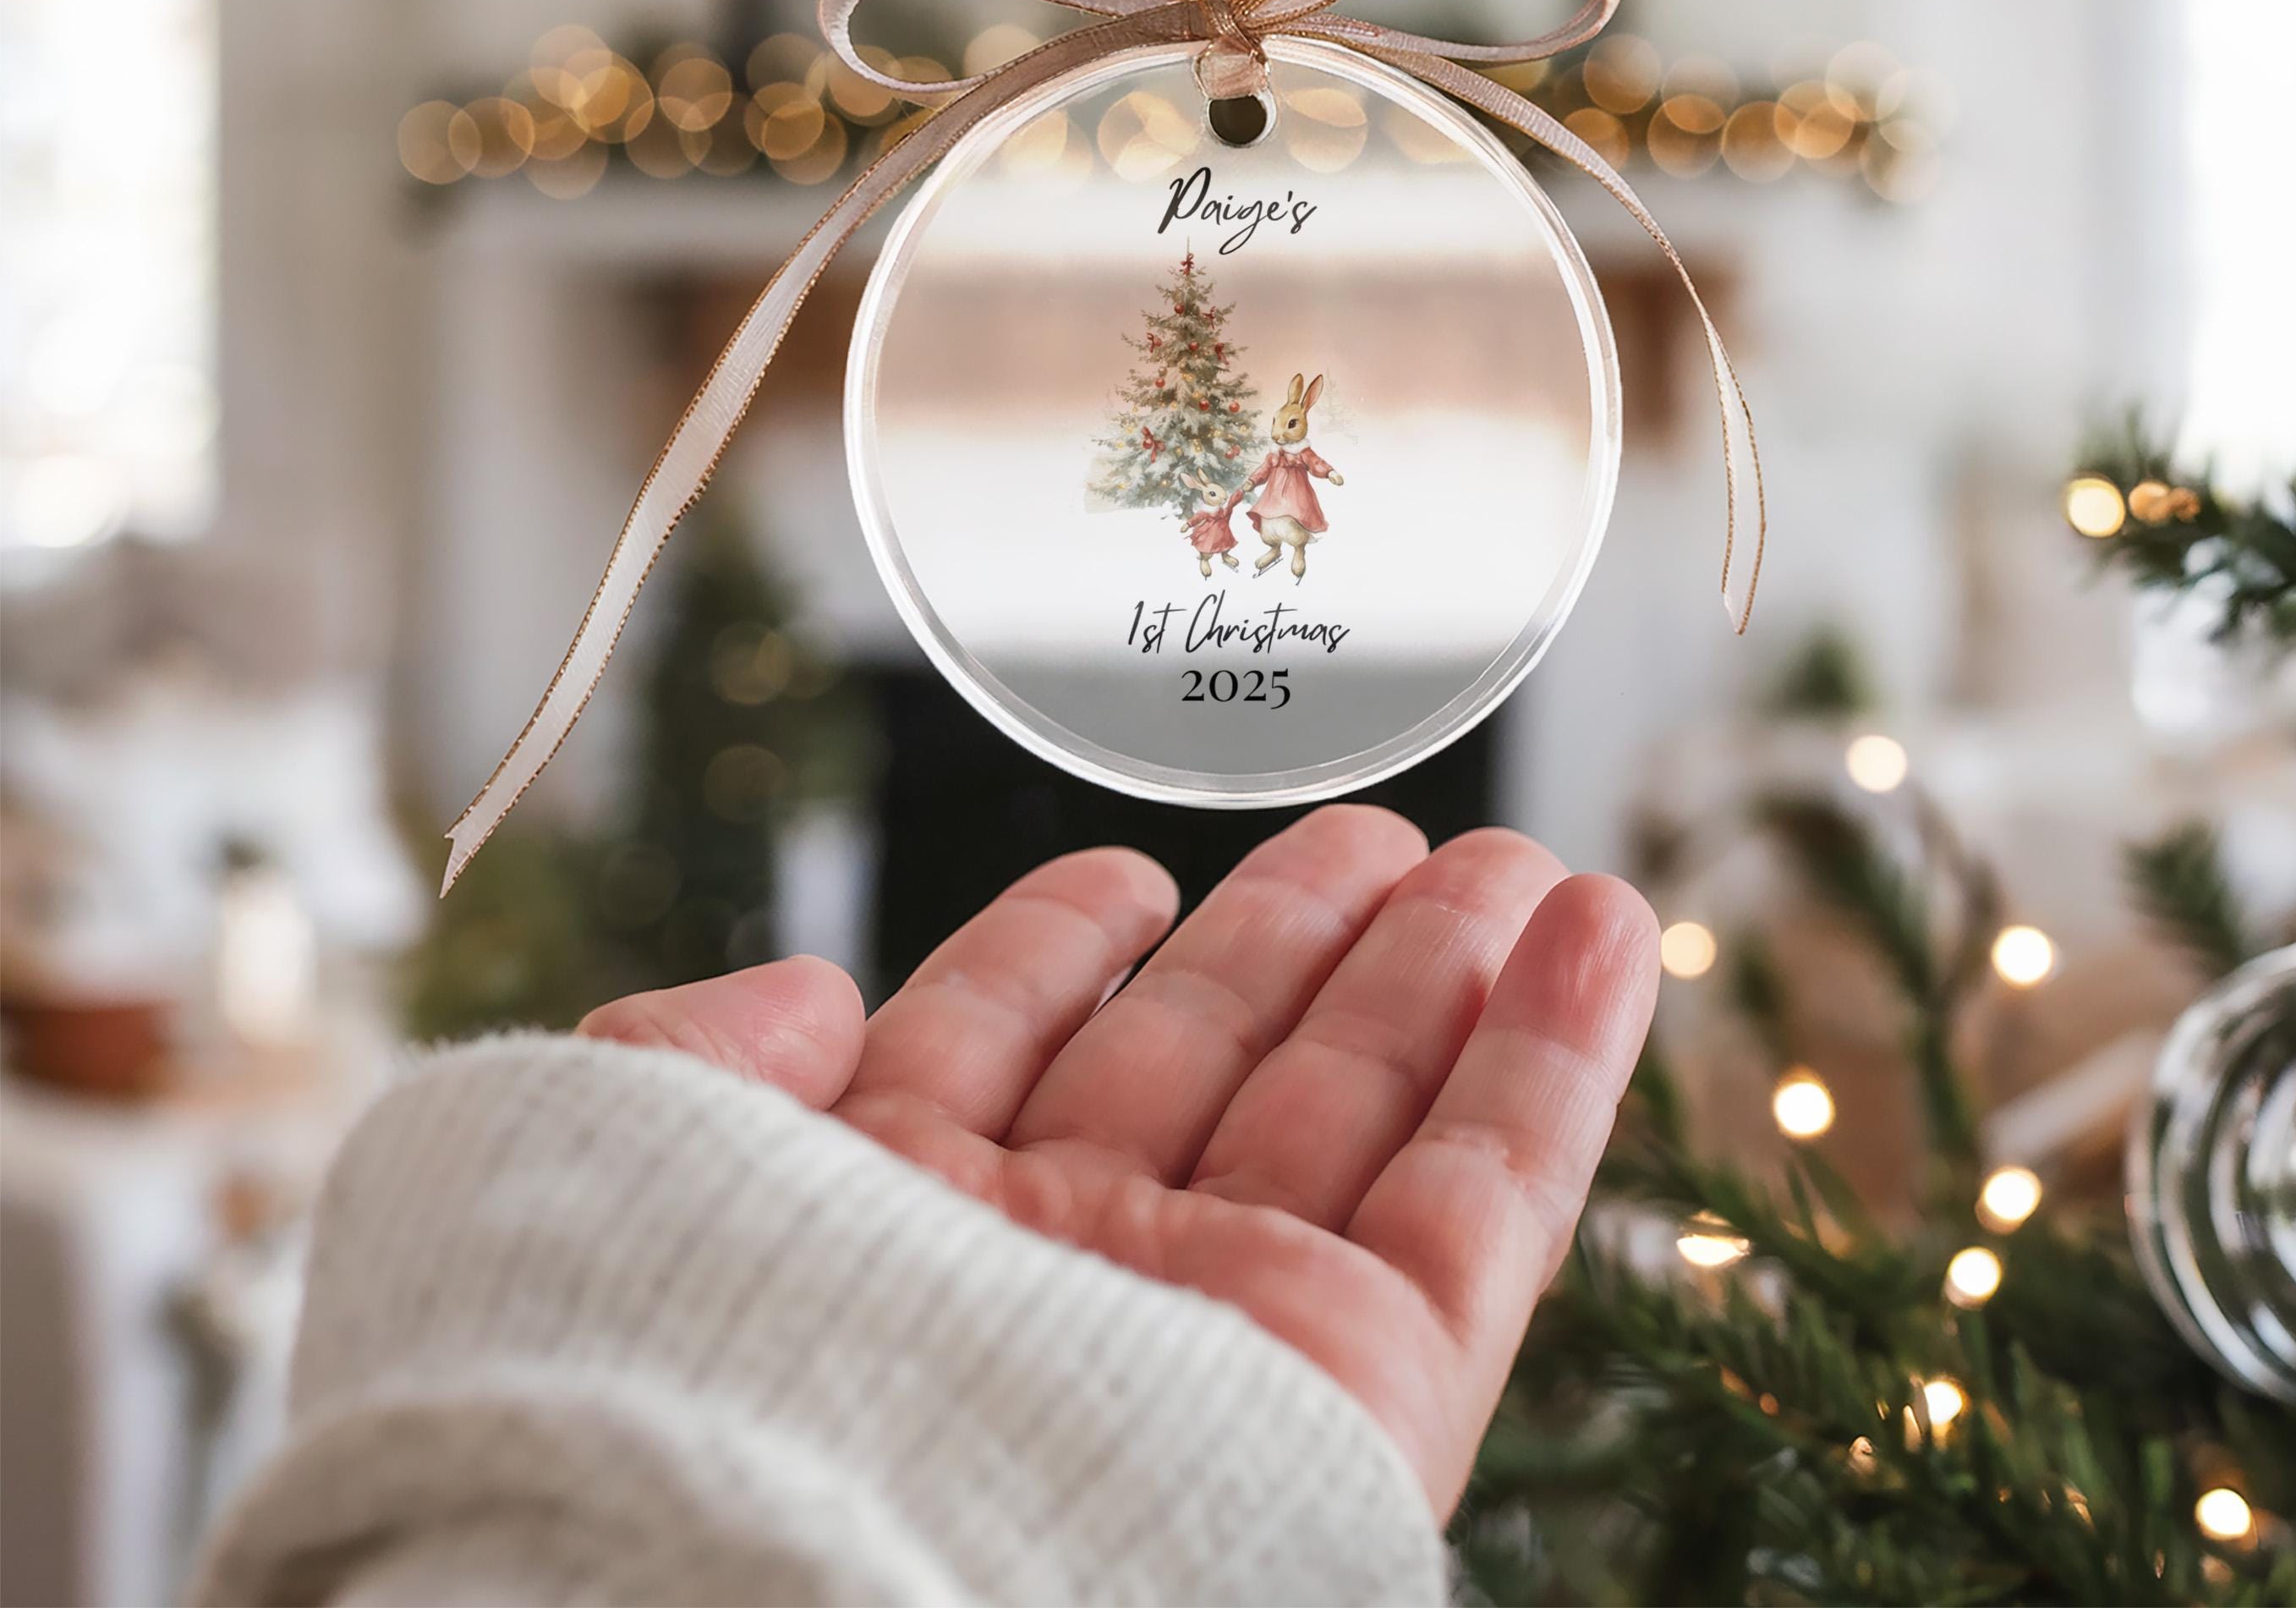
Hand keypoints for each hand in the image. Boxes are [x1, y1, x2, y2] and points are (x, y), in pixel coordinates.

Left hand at [581, 809, 1656, 1519]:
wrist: (783, 1605)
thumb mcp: (631, 1184)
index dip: (1073, 947)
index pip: (1008, 1048)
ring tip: (1514, 861)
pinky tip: (1599, 939)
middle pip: (1223, 1062)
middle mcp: (1073, 1275)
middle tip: (1397, 830)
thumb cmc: (679, 1402)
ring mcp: (1231, 1331)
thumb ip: (699, 1067)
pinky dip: (1558, 1065)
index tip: (1137, 871)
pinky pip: (1490, 1203)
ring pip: (1371, 1113)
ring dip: (1456, 975)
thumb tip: (803, 987)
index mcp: (902, 1222)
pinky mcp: (1366, 1394)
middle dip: (1310, 938)